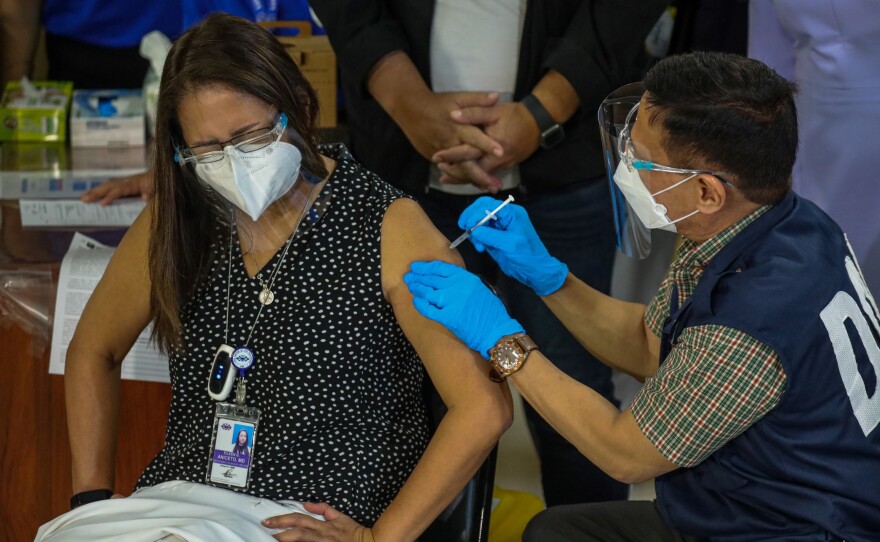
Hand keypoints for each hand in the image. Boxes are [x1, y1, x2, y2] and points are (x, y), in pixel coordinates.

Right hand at [80, 170, 153, 204]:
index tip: (102, 203)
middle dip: (96, 193)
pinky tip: (92, 195)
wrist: (162, 175)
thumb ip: (153, 193)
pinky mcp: (124, 184)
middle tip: (84, 200)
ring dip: (95, 191)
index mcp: (135, 183)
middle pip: (109, 186)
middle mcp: (127, 181)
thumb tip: (145, 197)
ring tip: (83, 198)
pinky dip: (100, 190)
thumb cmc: (159, 183)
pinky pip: (110, 187)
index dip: (111, 196)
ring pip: (107, 186)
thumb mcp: (159, 189)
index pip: (120, 190)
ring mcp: (124, 182)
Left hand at [263, 502, 370, 541]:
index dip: (283, 519)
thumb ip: (323, 509)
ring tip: (272, 539)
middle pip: (299, 532)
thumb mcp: (340, 517)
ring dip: (288, 540)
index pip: (300, 520)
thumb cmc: (353, 532)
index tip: (268, 521)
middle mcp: (322, 535)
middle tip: (265, 528)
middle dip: (281, 530)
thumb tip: (306, 503)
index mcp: (323, 525)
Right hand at [394, 90, 504, 191]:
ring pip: (458, 170)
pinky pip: (450, 169)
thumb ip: (478, 99)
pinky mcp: (434, 157)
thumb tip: (497, 97)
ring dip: (473, 180)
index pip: (475, 137)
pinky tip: (473, 183)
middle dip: (481, 176)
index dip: (488, 145)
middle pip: (467, 163)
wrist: (410, 110)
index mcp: (458, 127)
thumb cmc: (437, 103)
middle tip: (495, 186)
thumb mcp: (458, 97)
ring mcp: (442, 152)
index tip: (501, 152)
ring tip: (487, 188)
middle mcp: (450, 142)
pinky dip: (461, 177)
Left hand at [405, 261, 523, 357]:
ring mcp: (452, 302)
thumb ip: (462, 282)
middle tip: (408, 277)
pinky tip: (416, 301)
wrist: (495, 330)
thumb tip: (444, 280)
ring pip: (428, 292)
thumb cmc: (490, 311)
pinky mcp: (448, 317)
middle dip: (418, 277)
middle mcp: (457, 287)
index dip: (425, 267)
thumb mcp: (478, 288)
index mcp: (465, 278)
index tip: (416, 267)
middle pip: (432, 279)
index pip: (440, 268)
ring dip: (418, 289)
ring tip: (411, 287)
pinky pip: (429, 309)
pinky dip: (421, 305)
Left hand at [432, 102, 539, 185]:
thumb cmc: (516, 115)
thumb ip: (473, 113)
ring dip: (464, 178)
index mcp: (493, 146)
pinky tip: (466, 178)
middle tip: (440, 175)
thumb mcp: (494, 111)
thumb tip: (453, 115)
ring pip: (480, 176)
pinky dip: (476, 177)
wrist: (539, 122)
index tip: (437, 157)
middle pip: (473, 172)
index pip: (468, 154)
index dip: (451, 156)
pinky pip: (488, 175)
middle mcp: (498, 160)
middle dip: (456, 174)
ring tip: (447, 179)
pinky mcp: (507, 166)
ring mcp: (504, 165)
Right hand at [459, 197, 567, 296]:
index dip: (476, 212)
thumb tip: (474, 230)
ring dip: (474, 232)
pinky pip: (480, 233)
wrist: (535, 271)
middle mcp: (505, 217)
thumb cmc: (528, 256)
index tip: (468, 224)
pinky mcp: (494, 237)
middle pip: (482, 208)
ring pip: (479, 221)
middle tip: (465, 228)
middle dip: (472, 218)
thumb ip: (491, 236)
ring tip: (479, 246)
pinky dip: (477, 239)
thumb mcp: (510, 245)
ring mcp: (499, 227)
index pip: (489, 205)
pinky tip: (481, 248)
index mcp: (512, 213)